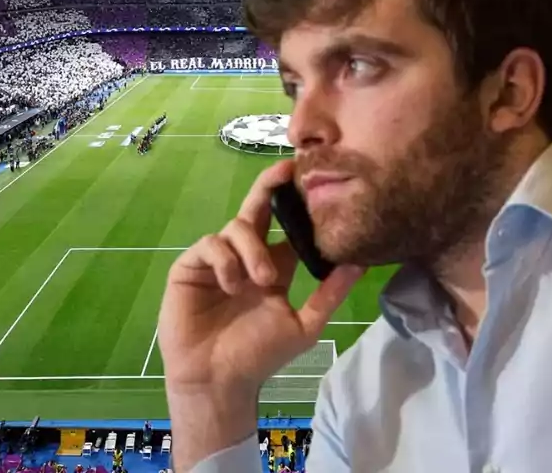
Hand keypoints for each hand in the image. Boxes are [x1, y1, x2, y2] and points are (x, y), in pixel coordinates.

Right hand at [158, 161, 364, 458]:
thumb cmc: (259, 356)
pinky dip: (225, 260)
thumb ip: (329, 294)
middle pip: (257, 208)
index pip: (286, 225)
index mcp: (273, 265)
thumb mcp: (303, 325)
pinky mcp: (190, 265)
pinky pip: (211, 245)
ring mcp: (217, 259)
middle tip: (285, 171)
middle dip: (270, 186)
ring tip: (262, 281)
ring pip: (237, 227)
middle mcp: (245, 255)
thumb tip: (361, 263)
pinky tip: (233, 284)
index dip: (297, 204)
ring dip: (253, 249)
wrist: (218, 381)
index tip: (314, 180)